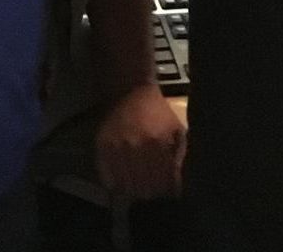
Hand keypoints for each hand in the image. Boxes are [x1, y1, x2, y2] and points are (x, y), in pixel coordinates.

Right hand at [94, 83, 185, 199]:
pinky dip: (116, 185)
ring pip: (126, 187)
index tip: (168, 190)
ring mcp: (116, 147)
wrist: (130, 90)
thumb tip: (177, 186)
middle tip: (154, 189)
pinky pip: (107, 177)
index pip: (163, 183)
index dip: (167, 191)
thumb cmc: (158, 111)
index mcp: (156, 142)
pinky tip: (123, 181)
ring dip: (134, 190)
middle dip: (152, 193)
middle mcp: (135, 146)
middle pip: (144, 189)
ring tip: (139, 186)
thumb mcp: (176, 129)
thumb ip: (180, 157)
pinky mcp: (102, 145)